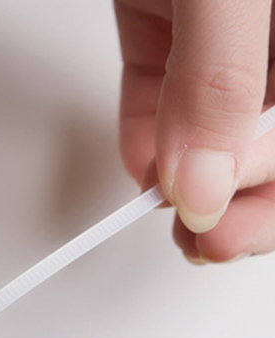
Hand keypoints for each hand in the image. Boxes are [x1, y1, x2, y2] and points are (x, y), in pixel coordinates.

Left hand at [114, 0, 274, 261]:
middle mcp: (264, 40)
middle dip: (240, 203)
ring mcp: (214, 36)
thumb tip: (204, 183)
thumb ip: (220, 82)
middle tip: (205, 243)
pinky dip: (148, 145)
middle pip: (268, 146)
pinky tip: (143, 174)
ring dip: (190, 189)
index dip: (268, 185)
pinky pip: (160, 101)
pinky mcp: (162, 28)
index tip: (220, 220)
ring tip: (167, 217)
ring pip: (215, 135)